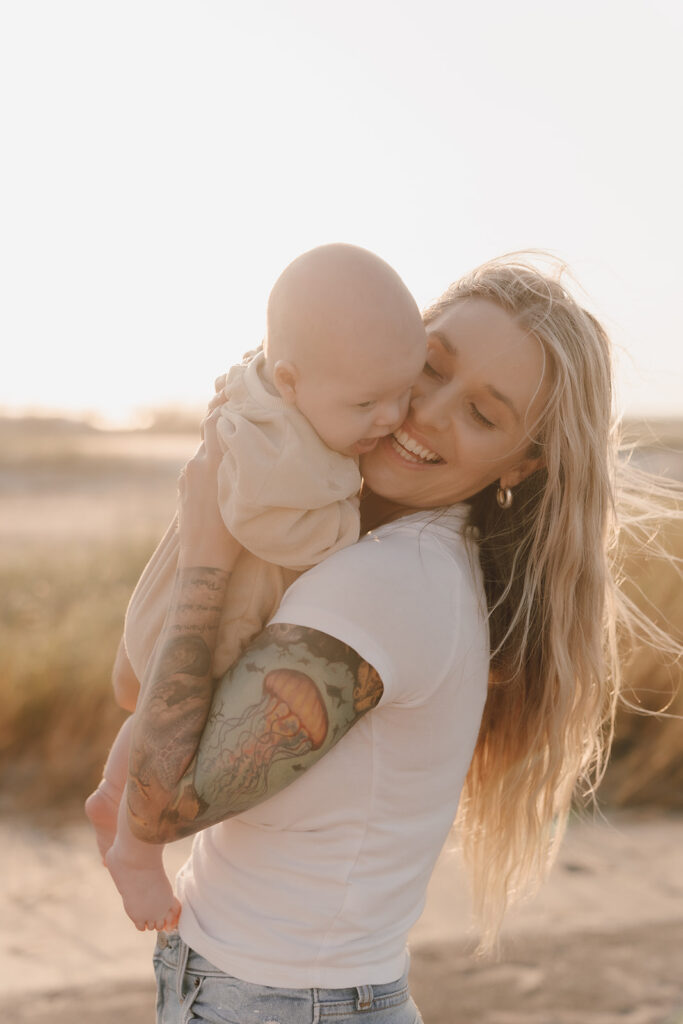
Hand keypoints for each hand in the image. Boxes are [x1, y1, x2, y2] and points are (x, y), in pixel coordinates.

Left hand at [177, 409, 241, 570]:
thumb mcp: (246, 494)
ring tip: (238, 455)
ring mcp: (187, 475)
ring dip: (220, 448)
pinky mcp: (183, 486)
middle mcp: (197, 464)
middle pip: (211, 430)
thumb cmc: (233, 533)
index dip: (225, 402)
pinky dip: (211, 465)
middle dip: (225, 421)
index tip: (236, 390)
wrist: (203, 559)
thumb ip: (244, 463)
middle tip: (241, 413)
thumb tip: (255, 439)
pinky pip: (199, 466)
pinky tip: (224, 478)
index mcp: (213, 463)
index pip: (216, 418)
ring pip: (206, 450)